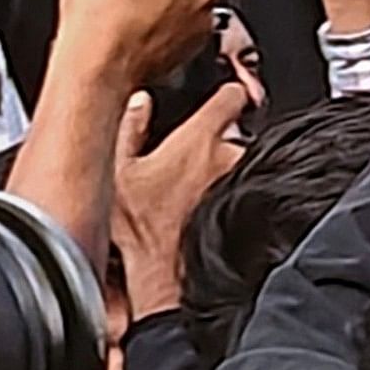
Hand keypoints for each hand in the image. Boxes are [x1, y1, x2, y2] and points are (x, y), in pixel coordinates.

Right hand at [111, 82, 251, 318]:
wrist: (162, 276)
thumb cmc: (138, 229)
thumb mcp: (117, 171)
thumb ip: (129, 128)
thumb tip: (139, 102)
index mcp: (200, 140)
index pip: (231, 95)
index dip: (226, 93)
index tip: (221, 96)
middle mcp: (230, 157)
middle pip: (241, 129)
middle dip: (224, 137)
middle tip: (194, 155)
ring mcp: (242, 184)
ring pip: (245, 160)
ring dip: (229, 167)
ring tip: (199, 184)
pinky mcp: (252, 208)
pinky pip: (247, 187)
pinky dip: (234, 189)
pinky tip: (211, 203)